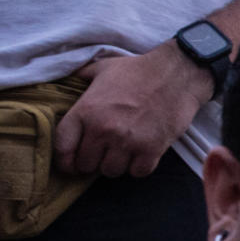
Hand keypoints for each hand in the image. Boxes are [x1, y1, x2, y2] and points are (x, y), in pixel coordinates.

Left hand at [56, 47, 209, 177]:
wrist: (177, 73)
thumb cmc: (139, 70)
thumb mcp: (103, 67)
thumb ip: (81, 77)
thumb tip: (65, 77)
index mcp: (86, 110)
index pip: (62, 148)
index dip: (64, 159)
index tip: (71, 162)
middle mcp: (103, 129)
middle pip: (86, 165)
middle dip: (93, 161)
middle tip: (103, 152)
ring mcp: (127, 142)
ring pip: (111, 172)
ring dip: (116, 164)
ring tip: (123, 151)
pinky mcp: (151, 150)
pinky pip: (137, 172)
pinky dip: (139, 166)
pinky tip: (142, 152)